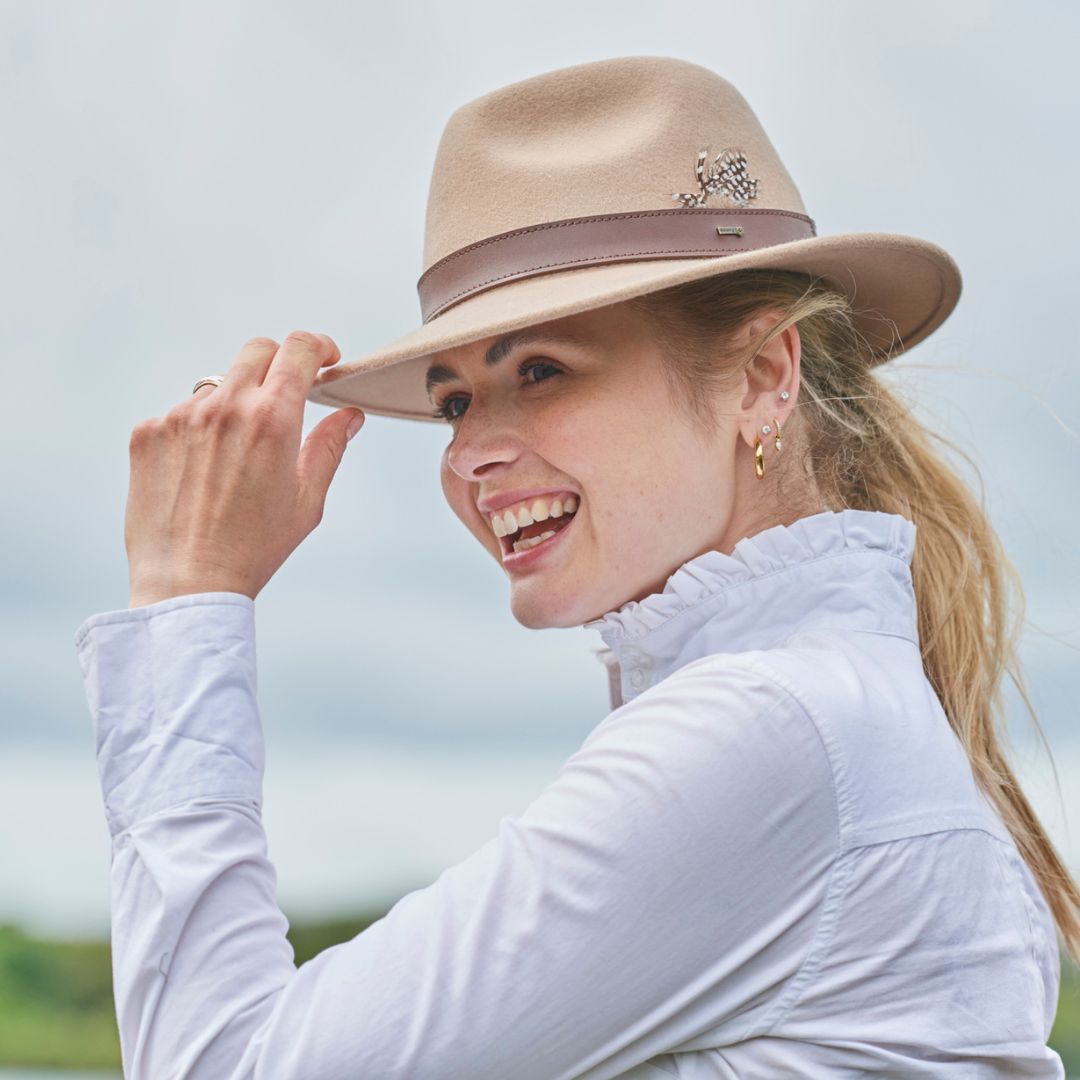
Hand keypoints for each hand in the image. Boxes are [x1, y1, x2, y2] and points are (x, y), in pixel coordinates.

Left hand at [125, 332, 364, 607]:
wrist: (188, 584)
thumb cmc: (255, 549)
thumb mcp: (307, 501)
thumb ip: (329, 448)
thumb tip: (349, 416)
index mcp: (273, 419)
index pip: (299, 349)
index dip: (319, 346)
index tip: (325, 359)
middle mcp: (225, 406)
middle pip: (257, 350)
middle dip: (279, 364)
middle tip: (286, 397)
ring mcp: (180, 416)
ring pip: (217, 386)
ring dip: (235, 405)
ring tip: (235, 460)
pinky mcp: (148, 432)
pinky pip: (180, 415)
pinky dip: (197, 432)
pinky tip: (201, 475)